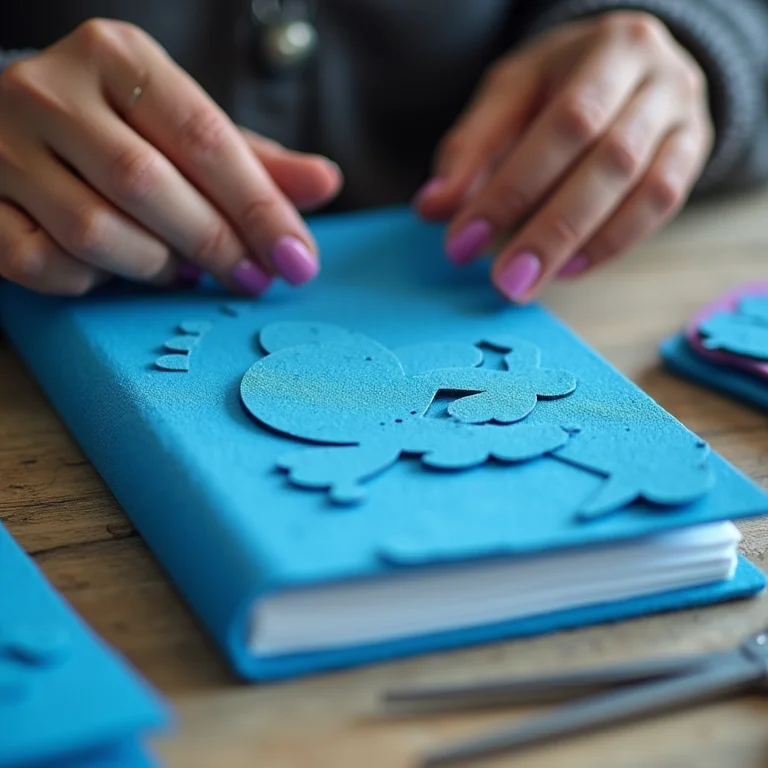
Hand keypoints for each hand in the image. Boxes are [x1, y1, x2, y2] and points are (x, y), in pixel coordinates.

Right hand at [0, 20, 341, 295]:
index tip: (297, 260)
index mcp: (117, 57)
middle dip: (216, 246)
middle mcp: (51, 89)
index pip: (206, 139)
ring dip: (154, 267)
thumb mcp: (186, 130)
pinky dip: (89, 281)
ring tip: (182, 271)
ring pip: (95, 232)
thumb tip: (326, 183)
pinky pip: (41, 262)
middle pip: (151, 186)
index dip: (259, 209)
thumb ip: (252, 160)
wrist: (6, 121)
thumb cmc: (117, 128)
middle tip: (252, 279)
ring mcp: (1, 144)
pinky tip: (113, 271)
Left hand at [416, 12, 712, 302]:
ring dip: (582, 244)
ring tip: (530, 281)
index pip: (564, 124)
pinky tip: (570, 269)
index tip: (462, 242)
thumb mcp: (508, 96)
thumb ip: (471, 148)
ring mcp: (685, 118)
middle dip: (550, 228)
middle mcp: (659, 78)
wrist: (629, 64)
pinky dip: (613, 245)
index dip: (511, 190)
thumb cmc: (559, 82)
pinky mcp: (694, 154)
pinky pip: (662, 208)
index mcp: (609, 48)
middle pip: (611, 159)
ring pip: (645, 190)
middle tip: (504, 281)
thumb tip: (433, 208)